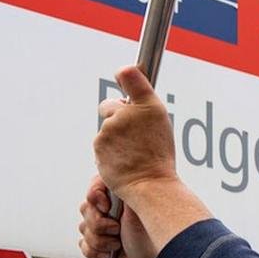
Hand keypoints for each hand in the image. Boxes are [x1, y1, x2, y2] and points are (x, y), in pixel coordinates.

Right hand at [79, 177, 156, 257]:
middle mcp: (114, 209)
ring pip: (83, 229)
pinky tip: (111, 254)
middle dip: (99, 225)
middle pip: (85, 209)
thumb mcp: (139, 209)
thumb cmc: (156, 238)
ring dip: (100, 241)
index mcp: (124, 196)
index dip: (96, 199)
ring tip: (118, 244)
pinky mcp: (101, 244)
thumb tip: (112, 177)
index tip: (107, 208)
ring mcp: (107, 227)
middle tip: (118, 230)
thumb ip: (124, 191)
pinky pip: (83, 245)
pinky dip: (96, 252)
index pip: (96, 187)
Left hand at [94, 66, 178, 202]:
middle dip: (116, 115)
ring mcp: (111, 128)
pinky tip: (123, 158)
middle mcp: (127, 113)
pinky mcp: (99, 143)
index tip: (123, 74)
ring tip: (131, 151)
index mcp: (148, 106)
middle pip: (110, 105)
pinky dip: (109, 149)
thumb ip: (142, 100)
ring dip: (115, 136)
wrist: (150, 184)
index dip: (125, 74)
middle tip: (132, 133)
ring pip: (106, 127)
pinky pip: (101, 142)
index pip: (130, 75)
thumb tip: (128, 76)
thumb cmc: (158, 156)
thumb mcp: (159, 122)